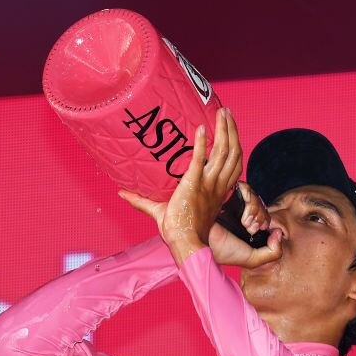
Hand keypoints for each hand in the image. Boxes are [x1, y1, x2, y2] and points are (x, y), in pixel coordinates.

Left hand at [156, 106, 240, 264]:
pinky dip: (202, 143)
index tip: (230, 130)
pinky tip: (201, 128)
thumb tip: (120, 193)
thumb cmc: (177, 231)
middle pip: (233, 152)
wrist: (183, 242)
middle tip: (228, 112)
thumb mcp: (160, 212)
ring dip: (225, 130)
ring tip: (223, 112)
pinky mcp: (194, 184)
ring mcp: (207, 184)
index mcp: (217, 191)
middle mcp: (216, 185)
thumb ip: (142, 201)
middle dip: (232, 130)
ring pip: (225, 152)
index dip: (234, 146)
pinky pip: (201, 159)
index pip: (233, 165)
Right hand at [207, 181, 282, 267]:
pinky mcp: (226, 191)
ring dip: (256, 211)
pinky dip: (250, 201)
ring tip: (247, 224)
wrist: (201, 244)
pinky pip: (246, 188)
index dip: (266, 221)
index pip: (263, 215)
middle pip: (261, 204)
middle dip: (261, 217)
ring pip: (255, 196)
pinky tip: (244, 217)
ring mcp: (232, 201)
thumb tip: (279, 233)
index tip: (260, 232)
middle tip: (251, 229)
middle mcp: (239, 211)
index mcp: (244, 225)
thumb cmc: (222, 252)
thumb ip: (273, 253)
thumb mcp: (252, 259)